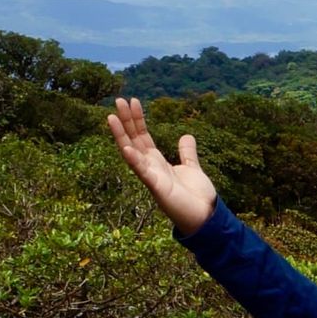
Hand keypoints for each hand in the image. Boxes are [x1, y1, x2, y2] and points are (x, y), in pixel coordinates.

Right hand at [107, 97, 215, 234]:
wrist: (205, 217)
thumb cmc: (196, 196)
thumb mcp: (192, 168)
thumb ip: (187, 153)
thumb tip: (186, 134)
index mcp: (157, 162)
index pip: (143, 137)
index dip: (137, 119)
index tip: (134, 101)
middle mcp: (150, 168)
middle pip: (134, 140)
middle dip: (126, 120)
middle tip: (119, 99)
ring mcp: (151, 177)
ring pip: (132, 153)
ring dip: (121, 135)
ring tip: (111, 117)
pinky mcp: (157, 188)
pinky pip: (142, 172)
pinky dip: (134, 160)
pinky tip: (126, 147)